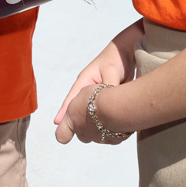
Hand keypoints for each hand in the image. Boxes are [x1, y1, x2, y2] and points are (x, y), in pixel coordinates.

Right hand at [54, 20, 141, 143]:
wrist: (128, 51)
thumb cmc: (116, 57)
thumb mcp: (111, 71)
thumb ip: (109, 86)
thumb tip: (109, 101)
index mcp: (85, 80)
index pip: (73, 98)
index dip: (64, 111)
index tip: (57, 123)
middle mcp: (90, 88)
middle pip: (79, 107)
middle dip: (73, 120)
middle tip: (64, 135)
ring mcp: (99, 93)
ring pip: (91, 110)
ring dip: (87, 120)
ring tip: (82, 136)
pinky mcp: (109, 96)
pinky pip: (103, 110)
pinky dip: (102, 118)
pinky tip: (103, 129)